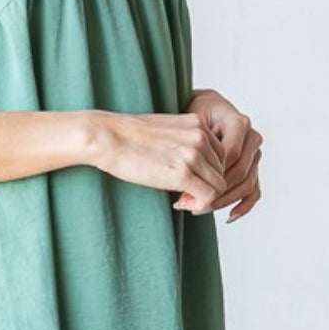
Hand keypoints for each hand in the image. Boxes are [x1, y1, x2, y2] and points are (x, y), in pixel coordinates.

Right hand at [90, 108, 229, 208]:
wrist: (107, 137)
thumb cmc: (127, 136)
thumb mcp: (165, 131)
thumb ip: (185, 144)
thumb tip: (194, 168)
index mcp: (198, 123)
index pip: (221, 155)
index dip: (207, 172)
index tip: (188, 181)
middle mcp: (200, 137)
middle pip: (222, 172)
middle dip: (207, 187)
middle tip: (184, 195)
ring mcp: (193, 155)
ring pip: (219, 187)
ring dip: (203, 198)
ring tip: (181, 200)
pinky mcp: (182, 174)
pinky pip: (208, 197)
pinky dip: (198, 205)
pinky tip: (179, 204)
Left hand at [177, 88, 262, 222]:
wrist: (206, 109)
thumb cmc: (196, 113)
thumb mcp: (192, 122)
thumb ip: (197, 143)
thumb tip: (194, 176)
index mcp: (239, 123)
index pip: (230, 155)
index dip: (211, 173)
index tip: (188, 186)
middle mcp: (252, 138)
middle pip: (239, 172)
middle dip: (216, 191)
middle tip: (192, 203)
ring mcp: (255, 154)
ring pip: (247, 184)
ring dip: (225, 201)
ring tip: (201, 209)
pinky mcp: (253, 168)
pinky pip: (254, 190)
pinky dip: (244, 205)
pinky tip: (229, 216)